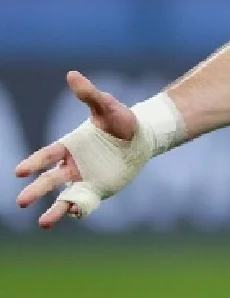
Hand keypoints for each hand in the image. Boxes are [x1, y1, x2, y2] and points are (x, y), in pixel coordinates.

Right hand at [14, 71, 138, 227]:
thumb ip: (88, 94)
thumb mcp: (106, 106)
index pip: (47, 155)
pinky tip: (76, 214)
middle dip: (36, 190)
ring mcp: (85, 179)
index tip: (20, 171)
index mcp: (69, 146)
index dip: (34, 163)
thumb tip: (72, 74)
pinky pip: (86, 202)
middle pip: (50, 180)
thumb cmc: (121, 120)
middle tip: (21, 202)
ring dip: (54, 210)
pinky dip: (80, 208)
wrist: (142, 137)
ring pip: (65, 197)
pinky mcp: (99, 190)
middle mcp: (72, 165)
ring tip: (43, 224)